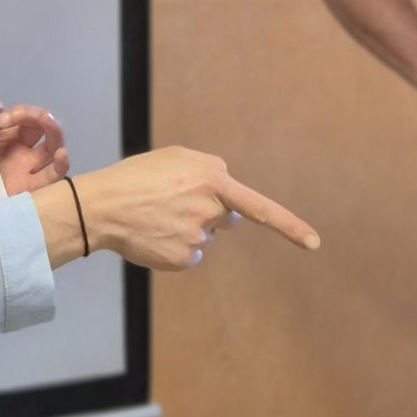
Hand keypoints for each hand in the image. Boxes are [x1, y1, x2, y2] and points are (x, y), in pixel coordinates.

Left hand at [0, 98, 67, 195]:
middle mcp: (15, 146)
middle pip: (34, 120)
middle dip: (25, 112)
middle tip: (4, 120)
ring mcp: (28, 165)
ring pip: (52, 139)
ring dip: (50, 125)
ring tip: (44, 119)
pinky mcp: (32, 187)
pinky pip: (55, 174)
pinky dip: (62, 163)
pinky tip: (61, 155)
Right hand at [81, 147, 318, 270]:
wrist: (101, 207)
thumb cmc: (138, 177)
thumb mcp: (176, 158)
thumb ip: (211, 170)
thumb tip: (230, 202)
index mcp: (213, 181)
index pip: (261, 208)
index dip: (290, 226)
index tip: (315, 244)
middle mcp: (211, 211)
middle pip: (226, 218)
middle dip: (209, 211)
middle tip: (172, 201)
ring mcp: (198, 238)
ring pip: (206, 236)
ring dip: (188, 227)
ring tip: (157, 215)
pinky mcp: (184, 259)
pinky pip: (192, 254)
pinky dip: (176, 247)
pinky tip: (155, 234)